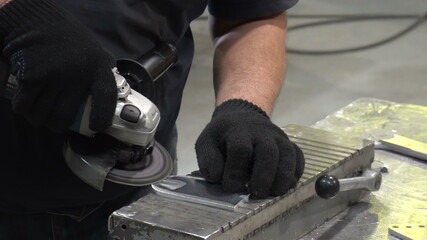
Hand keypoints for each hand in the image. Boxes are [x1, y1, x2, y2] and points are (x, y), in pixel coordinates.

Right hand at [0, 0, 116, 131]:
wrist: (34, 18)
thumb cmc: (65, 38)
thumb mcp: (92, 51)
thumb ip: (100, 71)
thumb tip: (107, 95)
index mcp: (98, 66)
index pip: (106, 96)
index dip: (102, 116)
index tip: (96, 127)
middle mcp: (79, 73)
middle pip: (65, 116)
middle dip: (56, 125)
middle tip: (53, 123)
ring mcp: (56, 76)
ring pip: (42, 115)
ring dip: (37, 118)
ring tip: (37, 112)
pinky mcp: (33, 76)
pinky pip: (25, 105)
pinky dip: (22, 107)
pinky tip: (24, 100)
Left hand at [195, 99, 304, 198]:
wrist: (240, 118)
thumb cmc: (222, 136)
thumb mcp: (206, 143)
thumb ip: (209, 161)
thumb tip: (217, 177)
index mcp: (237, 131)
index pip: (240, 150)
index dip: (236, 172)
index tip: (231, 187)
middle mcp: (260, 131)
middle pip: (268, 152)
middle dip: (263, 177)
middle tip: (256, 194)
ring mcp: (277, 137)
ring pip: (287, 154)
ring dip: (282, 177)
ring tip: (273, 193)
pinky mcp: (288, 143)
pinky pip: (298, 156)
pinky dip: (296, 172)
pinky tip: (286, 184)